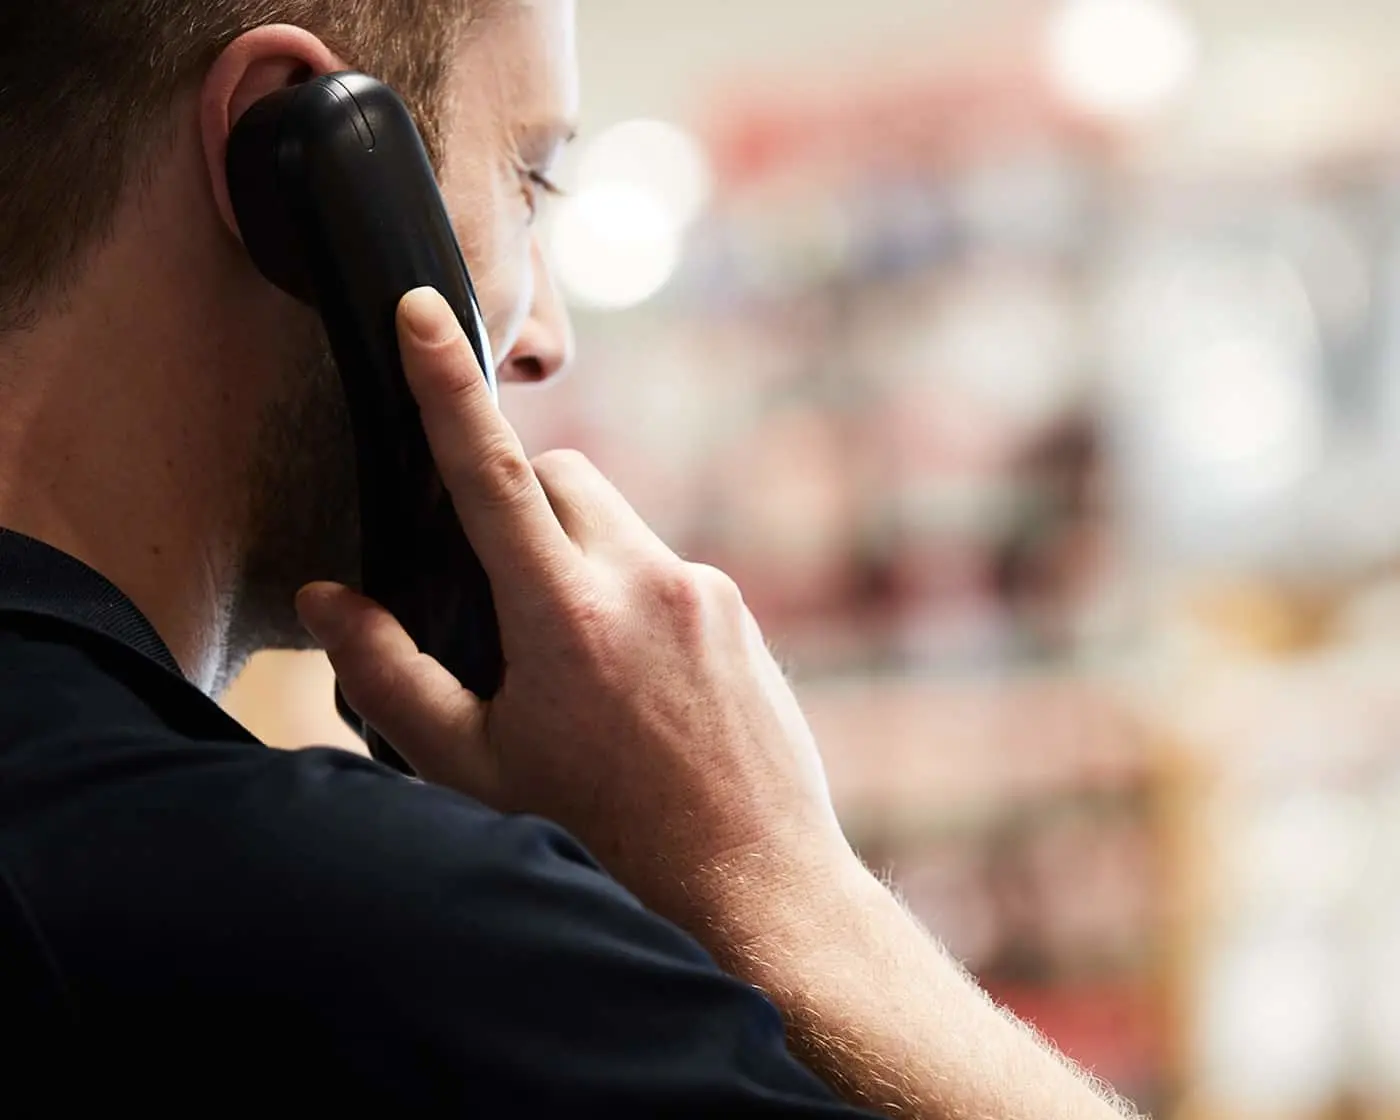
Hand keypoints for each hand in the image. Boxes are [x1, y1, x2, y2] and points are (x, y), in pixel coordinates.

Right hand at [296, 287, 855, 940]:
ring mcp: (704, 591)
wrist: (749, 881)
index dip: (447, 385)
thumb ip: (390, 672)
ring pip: (613, 519)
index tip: (423, 311)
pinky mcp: (738, 611)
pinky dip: (626, 589)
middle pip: (560, 474)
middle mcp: (644, 581)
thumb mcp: (475, 767)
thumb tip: (328, 596)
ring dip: (571, 551)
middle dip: (515, 497)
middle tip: (495, 588)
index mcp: (565, 615)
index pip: (493, 471)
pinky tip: (630, 678)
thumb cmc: (601, 835)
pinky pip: (663, 564)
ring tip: (570, 656)